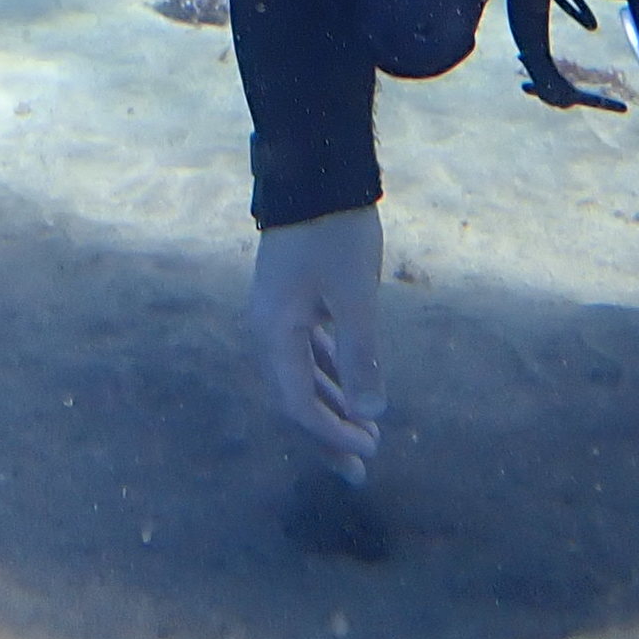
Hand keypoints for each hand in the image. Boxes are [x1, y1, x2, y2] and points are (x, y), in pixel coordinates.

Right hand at [245, 206, 385, 480]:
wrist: (315, 168)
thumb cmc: (334, 232)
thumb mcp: (354, 295)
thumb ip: (361, 355)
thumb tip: (371, 413)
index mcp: (274, 333)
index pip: (296, 402)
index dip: (331, 433)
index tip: (369, 451)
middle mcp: (268, 330)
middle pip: (295, 397)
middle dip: (328, 433)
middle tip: (361, 470)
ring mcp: (278, 314)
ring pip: (303, 375)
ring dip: (333, 405)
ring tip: (365, 433)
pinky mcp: (293, 299)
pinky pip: (308, 351)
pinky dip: (331, 374)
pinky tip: (352, 389)